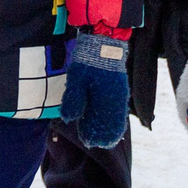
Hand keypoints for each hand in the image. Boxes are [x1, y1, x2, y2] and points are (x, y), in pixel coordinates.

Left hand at [58, 32, 129, 147]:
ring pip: (116, 119)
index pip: (101, 124)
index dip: (94, 133)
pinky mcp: (120, 91)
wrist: (102, 46)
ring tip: (100, 138)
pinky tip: (108, 124)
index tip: (87, 140)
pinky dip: (114, 120)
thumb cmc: (87, 64)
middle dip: (101, 133)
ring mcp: (120, 96)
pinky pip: (119, 110)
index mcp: (104, 99)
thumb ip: (73, 100)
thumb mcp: (76, 81)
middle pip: (110, 124)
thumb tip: (68, 118)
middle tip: (91, 141)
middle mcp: (115, 100)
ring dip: (108, 129)